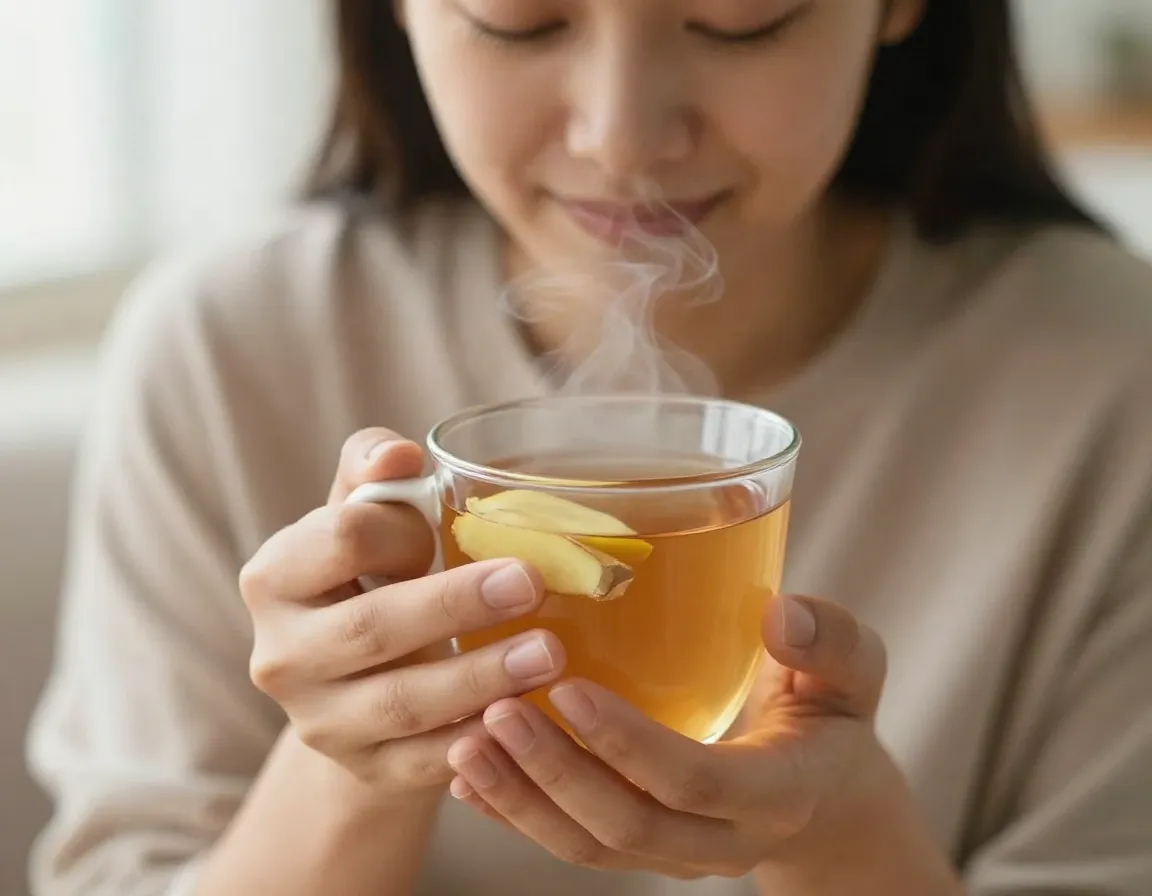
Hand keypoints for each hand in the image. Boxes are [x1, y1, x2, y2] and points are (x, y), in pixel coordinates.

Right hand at [239, 428, 566, 799]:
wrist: (357, 683)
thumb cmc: (372, 580)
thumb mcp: (365, 521)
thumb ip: (375, 477)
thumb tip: (397, 454)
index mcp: (275, 577)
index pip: (342, 540)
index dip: (406, 529)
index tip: (465, 525)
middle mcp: (281, 656)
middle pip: (372, 628)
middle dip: (457, 606)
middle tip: (533, 583)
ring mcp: (320, 722)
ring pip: (403, 703)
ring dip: (481, 678)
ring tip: (550, 653)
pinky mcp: (366, 770)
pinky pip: (426, 763)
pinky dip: (478, 742)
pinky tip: (527, 717)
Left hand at [446, 595, 951, 885]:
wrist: (829, 799)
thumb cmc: (834, 718)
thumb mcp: (853, 672)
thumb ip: (830, 640)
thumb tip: (781, 614)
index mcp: (776, 792)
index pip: (692, 781)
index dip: (627, 743)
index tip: (567, 688)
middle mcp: (721, 839)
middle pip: (624, 826)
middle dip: (553, 774)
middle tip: (493, 712)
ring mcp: (677, 854)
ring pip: (588, 846)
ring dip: (521, 800)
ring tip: (463, 744)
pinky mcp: (642, 848)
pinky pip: (573, 845)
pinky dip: (516, 814)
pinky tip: (469, 777)